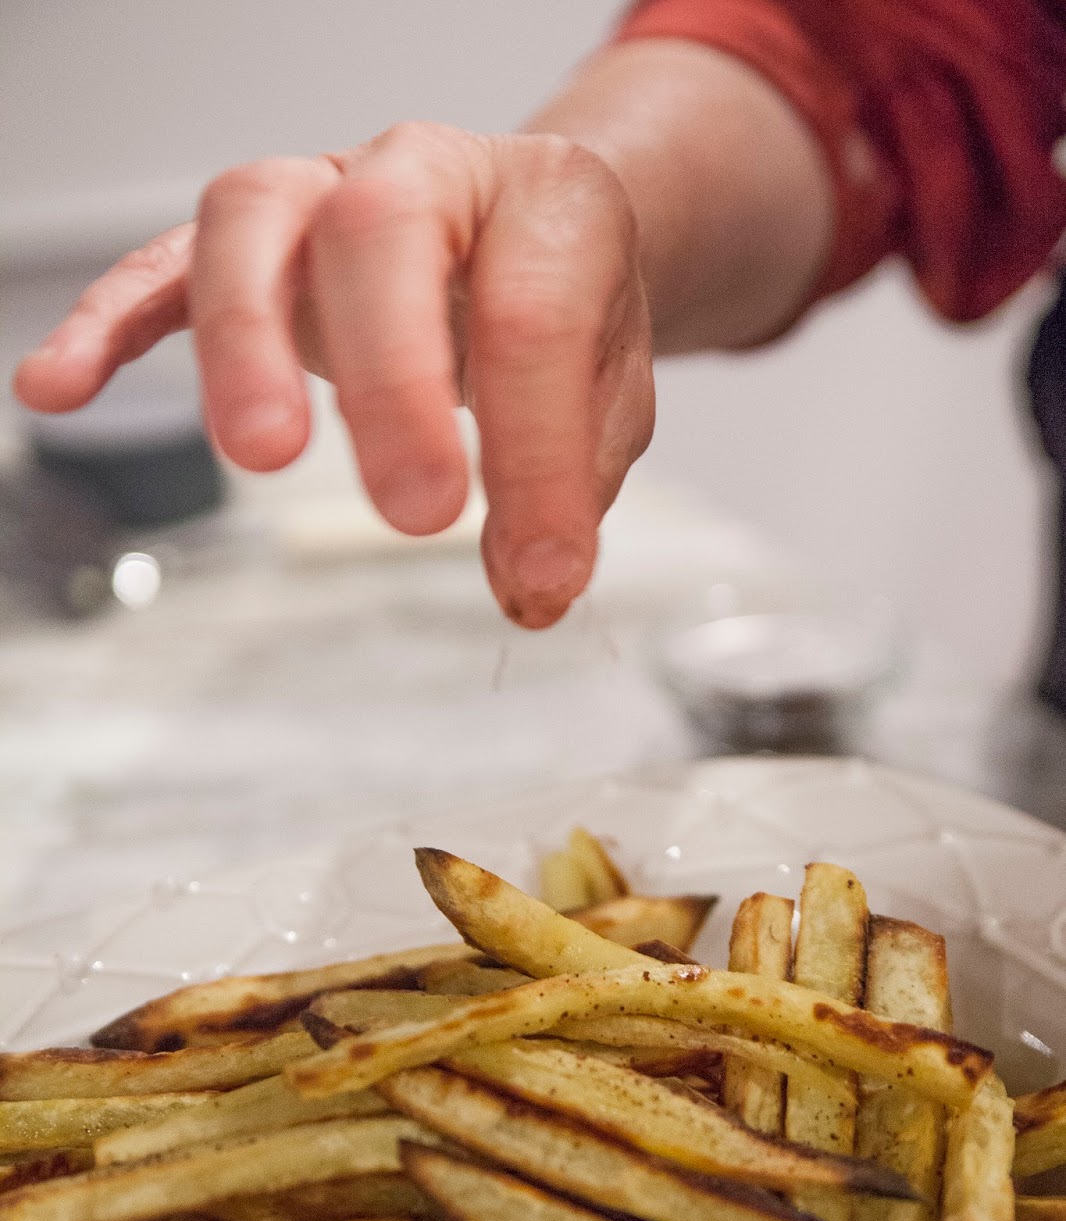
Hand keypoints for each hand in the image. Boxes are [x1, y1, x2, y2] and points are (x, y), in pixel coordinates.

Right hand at [13, 124, 654, 627]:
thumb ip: (570, 486)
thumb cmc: (562, 308)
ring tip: (261, 456)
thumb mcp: (604, 398)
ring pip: (253, 217)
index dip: (536, 452)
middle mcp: (427, 171)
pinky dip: (108, 321)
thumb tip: (531, 589)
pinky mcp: (254, 238)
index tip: (541, 566)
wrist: (527, 232)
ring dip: (245, 339)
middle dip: (392, 377)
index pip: (535, 315)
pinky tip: (62, 386)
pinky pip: (162, 260)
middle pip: (381, 228)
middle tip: (416, 512)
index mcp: (547, 205)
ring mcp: (326, 189)